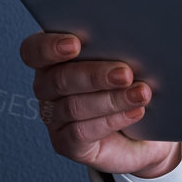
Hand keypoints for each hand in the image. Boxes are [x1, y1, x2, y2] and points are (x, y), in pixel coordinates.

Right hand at [20, 32, 181, 176]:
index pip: (33, 50)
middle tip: (125, 74)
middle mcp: (46, 87)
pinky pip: (81, 132)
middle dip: (94, 76)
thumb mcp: (129, 61)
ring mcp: (53, 118)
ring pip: (73, 107)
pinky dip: (112, 120)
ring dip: (111, 99)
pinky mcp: (66, 143)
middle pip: (58, 79)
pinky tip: (135, 112)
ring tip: (141, 94)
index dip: (49, 47)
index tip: (75, 44)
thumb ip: (119, 47)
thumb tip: (131, 38)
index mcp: (53, 58)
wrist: (148, 130)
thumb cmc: (135, 84)